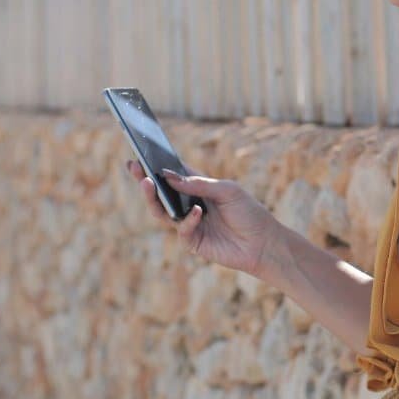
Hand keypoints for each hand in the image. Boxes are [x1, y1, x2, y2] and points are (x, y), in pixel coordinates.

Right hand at [125, 159, 285, 277]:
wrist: (263, 243)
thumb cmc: (248, 212)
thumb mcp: (227, 190)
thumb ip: (199, 184)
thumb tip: (169, 176)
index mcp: (198, 188)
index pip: (173, 174)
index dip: (157, 165)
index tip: (140, 154)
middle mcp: (189, 205)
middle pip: (161, 193)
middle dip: (146, 180)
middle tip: (135, 167)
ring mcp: (189, 224)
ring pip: (162, 212)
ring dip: (154, 198)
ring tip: (148, 183)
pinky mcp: (193, 242)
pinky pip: (182, 230)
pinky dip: (188, 220)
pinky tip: (197, 212)